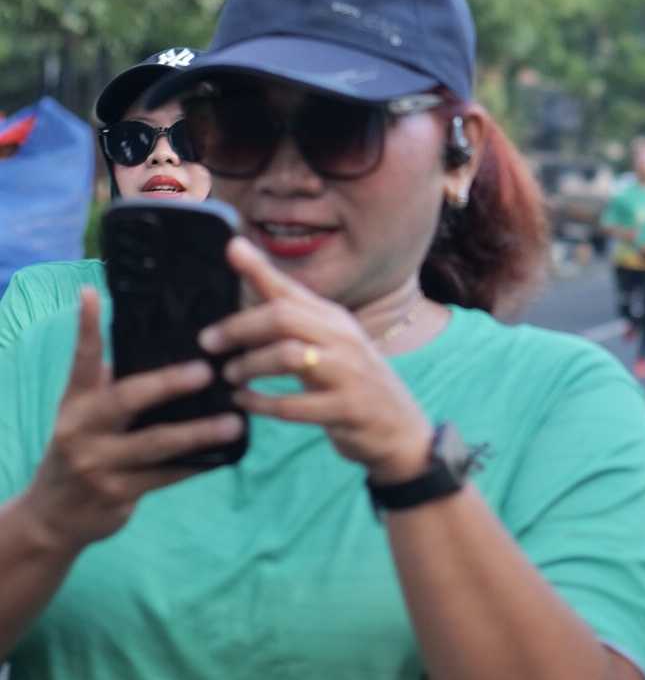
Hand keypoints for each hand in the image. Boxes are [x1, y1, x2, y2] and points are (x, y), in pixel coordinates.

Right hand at [21, 289, 229, 551]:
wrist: (54, 516)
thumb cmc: (82, 450)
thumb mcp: (83, 416)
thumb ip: (110, 387)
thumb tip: (162, 348)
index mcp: (75, 402)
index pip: (82, 358)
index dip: (86, 325)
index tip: (93, 291)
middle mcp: (81, 429)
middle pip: (127, 399)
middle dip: (168, 383)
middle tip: (206, 371)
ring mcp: (98, 463)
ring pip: (156, 444)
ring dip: (199, 433)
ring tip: (234, 423)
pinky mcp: (117, 493)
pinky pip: (166, 476)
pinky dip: (197, 464)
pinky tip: (225, 455)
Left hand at [203, 237, 432, 483]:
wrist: (400, 431)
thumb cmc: (352, 383)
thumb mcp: (327, 344)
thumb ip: (289, 313)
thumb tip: (245, 267)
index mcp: (335, 320)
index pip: (291, 289)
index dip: (260, 268)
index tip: (230, 248)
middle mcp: (344, 339)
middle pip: (284, 317)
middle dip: (240, 327)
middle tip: (209, 342)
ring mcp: (349, 373)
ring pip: (288, 355)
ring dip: (250, 365)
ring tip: (229, 375)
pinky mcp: (347, 409)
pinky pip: (294, 404)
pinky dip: (261, 403)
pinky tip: (244, 402)